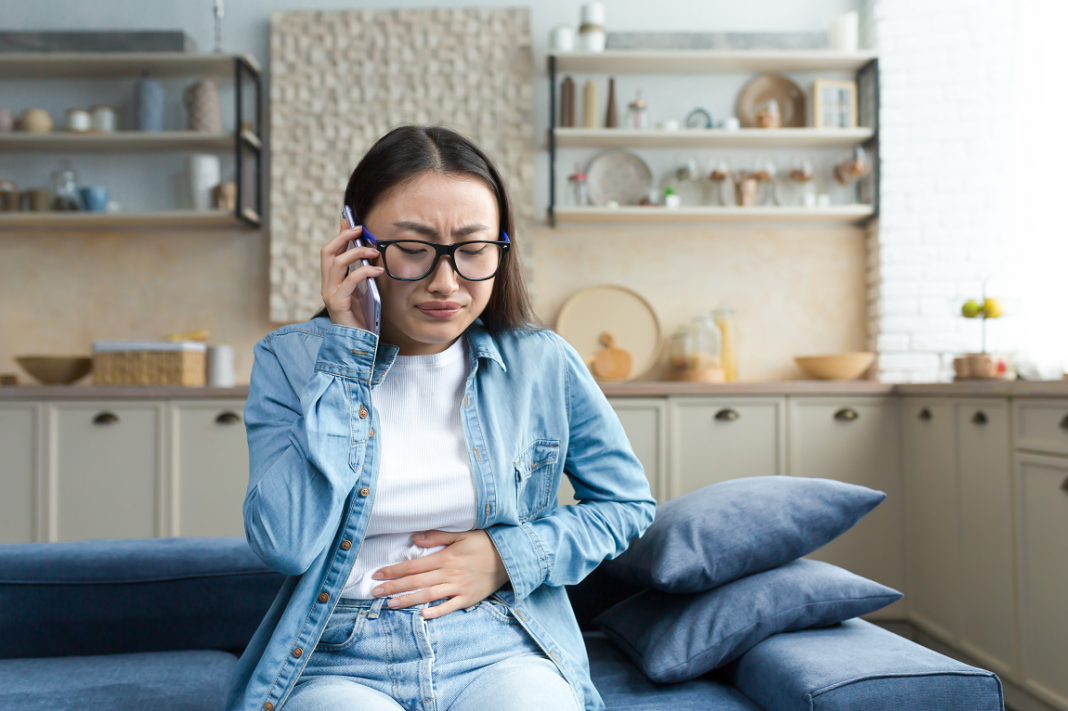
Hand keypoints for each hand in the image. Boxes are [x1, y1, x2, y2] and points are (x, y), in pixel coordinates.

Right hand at [319, 217, 383, 329]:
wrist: (358, 343)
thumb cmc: (362, 317)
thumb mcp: (363, 290)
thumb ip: (362, 272)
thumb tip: (369, 251)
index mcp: (332, 281)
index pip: (330, 251)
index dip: (339, 234)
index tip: (350, 220)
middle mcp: (327, 285)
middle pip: (327, 252)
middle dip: (342, 237)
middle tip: (359, 229)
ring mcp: (330, 294)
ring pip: (336, 263)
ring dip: (356, 253)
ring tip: (374, 252)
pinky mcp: (338, 304)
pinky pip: (349, 281)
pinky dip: (364, 272)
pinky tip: (377, 270)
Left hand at [370, 530, 509, 618]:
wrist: (511, 557)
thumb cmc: (485, 543)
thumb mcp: (462, 534)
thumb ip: (437, 536)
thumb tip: (415, 538)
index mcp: (445, 557)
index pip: (413, 565)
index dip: (394, 570)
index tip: (377, 574)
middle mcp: (449, 573)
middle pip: (416, 582)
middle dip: (393, 587)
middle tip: (374, 593)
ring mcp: (459, 587)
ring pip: (428, 596)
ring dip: (408, 601)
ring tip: (390, 604)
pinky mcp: (469, 598)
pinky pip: (450, 606)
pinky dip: (436, 611)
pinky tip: (422, 615)